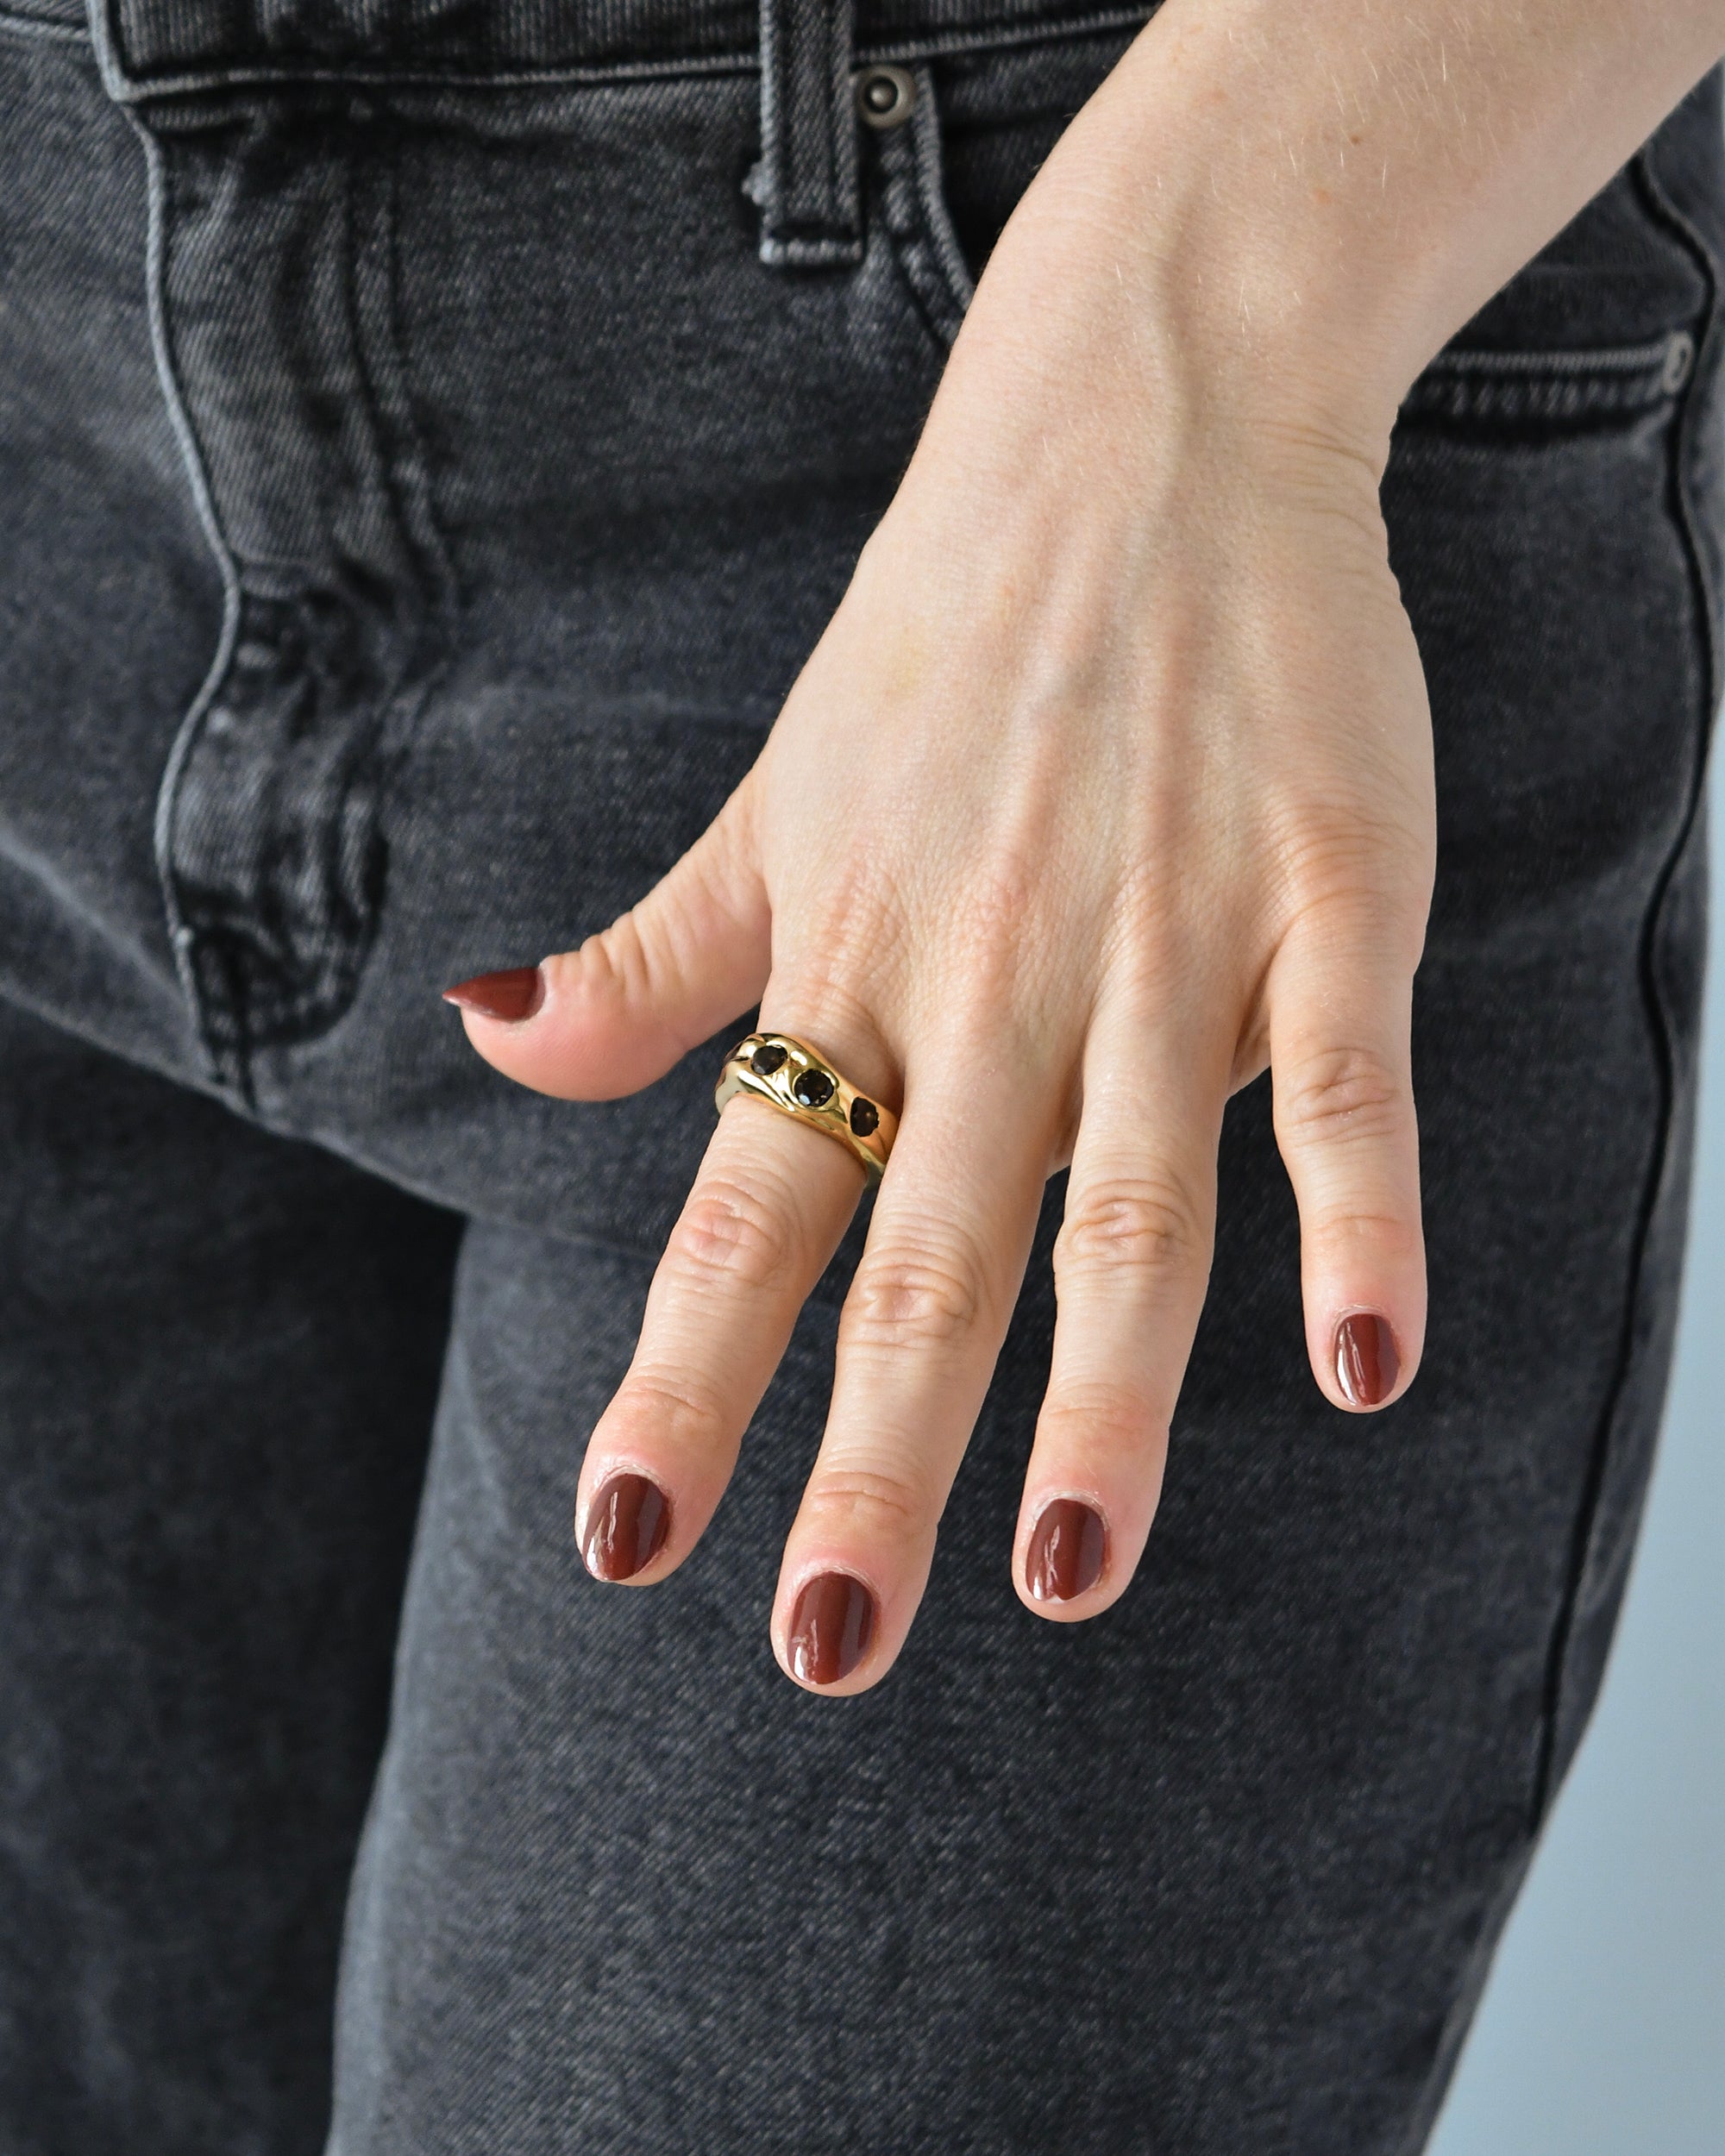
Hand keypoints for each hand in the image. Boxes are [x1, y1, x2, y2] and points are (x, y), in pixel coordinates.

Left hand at [449, 79, 1436, 1689]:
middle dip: (872, 1457)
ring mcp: (1161, 938)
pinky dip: (1358, 1220)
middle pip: (923, 1252)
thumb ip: (654, 953)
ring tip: (1070, 1575)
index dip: (683, 1379)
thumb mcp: (777, 797)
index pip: (744, 1208)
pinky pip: (1342, 1079)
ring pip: (1126, 1204)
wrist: (1136, 429)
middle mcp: (988, 977)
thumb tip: (491, 1041)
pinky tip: (1366, 1362)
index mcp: (852, 962)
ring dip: (1100, 1400)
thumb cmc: (946, 640)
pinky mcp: (1323, 893)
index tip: (627, 1541)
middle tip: (831, 1643)